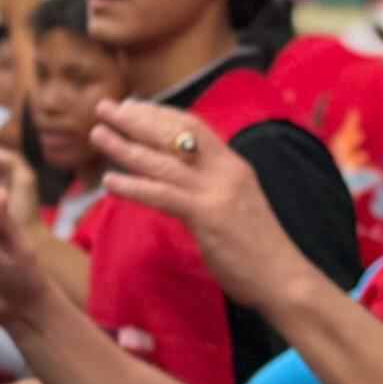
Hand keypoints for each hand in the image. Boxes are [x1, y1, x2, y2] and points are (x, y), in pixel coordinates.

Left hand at [91, 102, 309, 313]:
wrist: (285, 277)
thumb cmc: (258, 249)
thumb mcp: (236, 204)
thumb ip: (211, 188)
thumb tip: (180, 182)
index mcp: (233, 165)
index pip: (192, 126)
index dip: (159, 114)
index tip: (132, 105)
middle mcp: (225, 170)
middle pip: (174, 135)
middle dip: (136, 119)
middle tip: (104, 107)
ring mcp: (216, 191)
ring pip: (162, 162)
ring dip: (125, 147)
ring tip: (98, 135)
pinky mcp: (207, 216)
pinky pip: (162, 195)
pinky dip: (134, 187)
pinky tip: (110, 182)